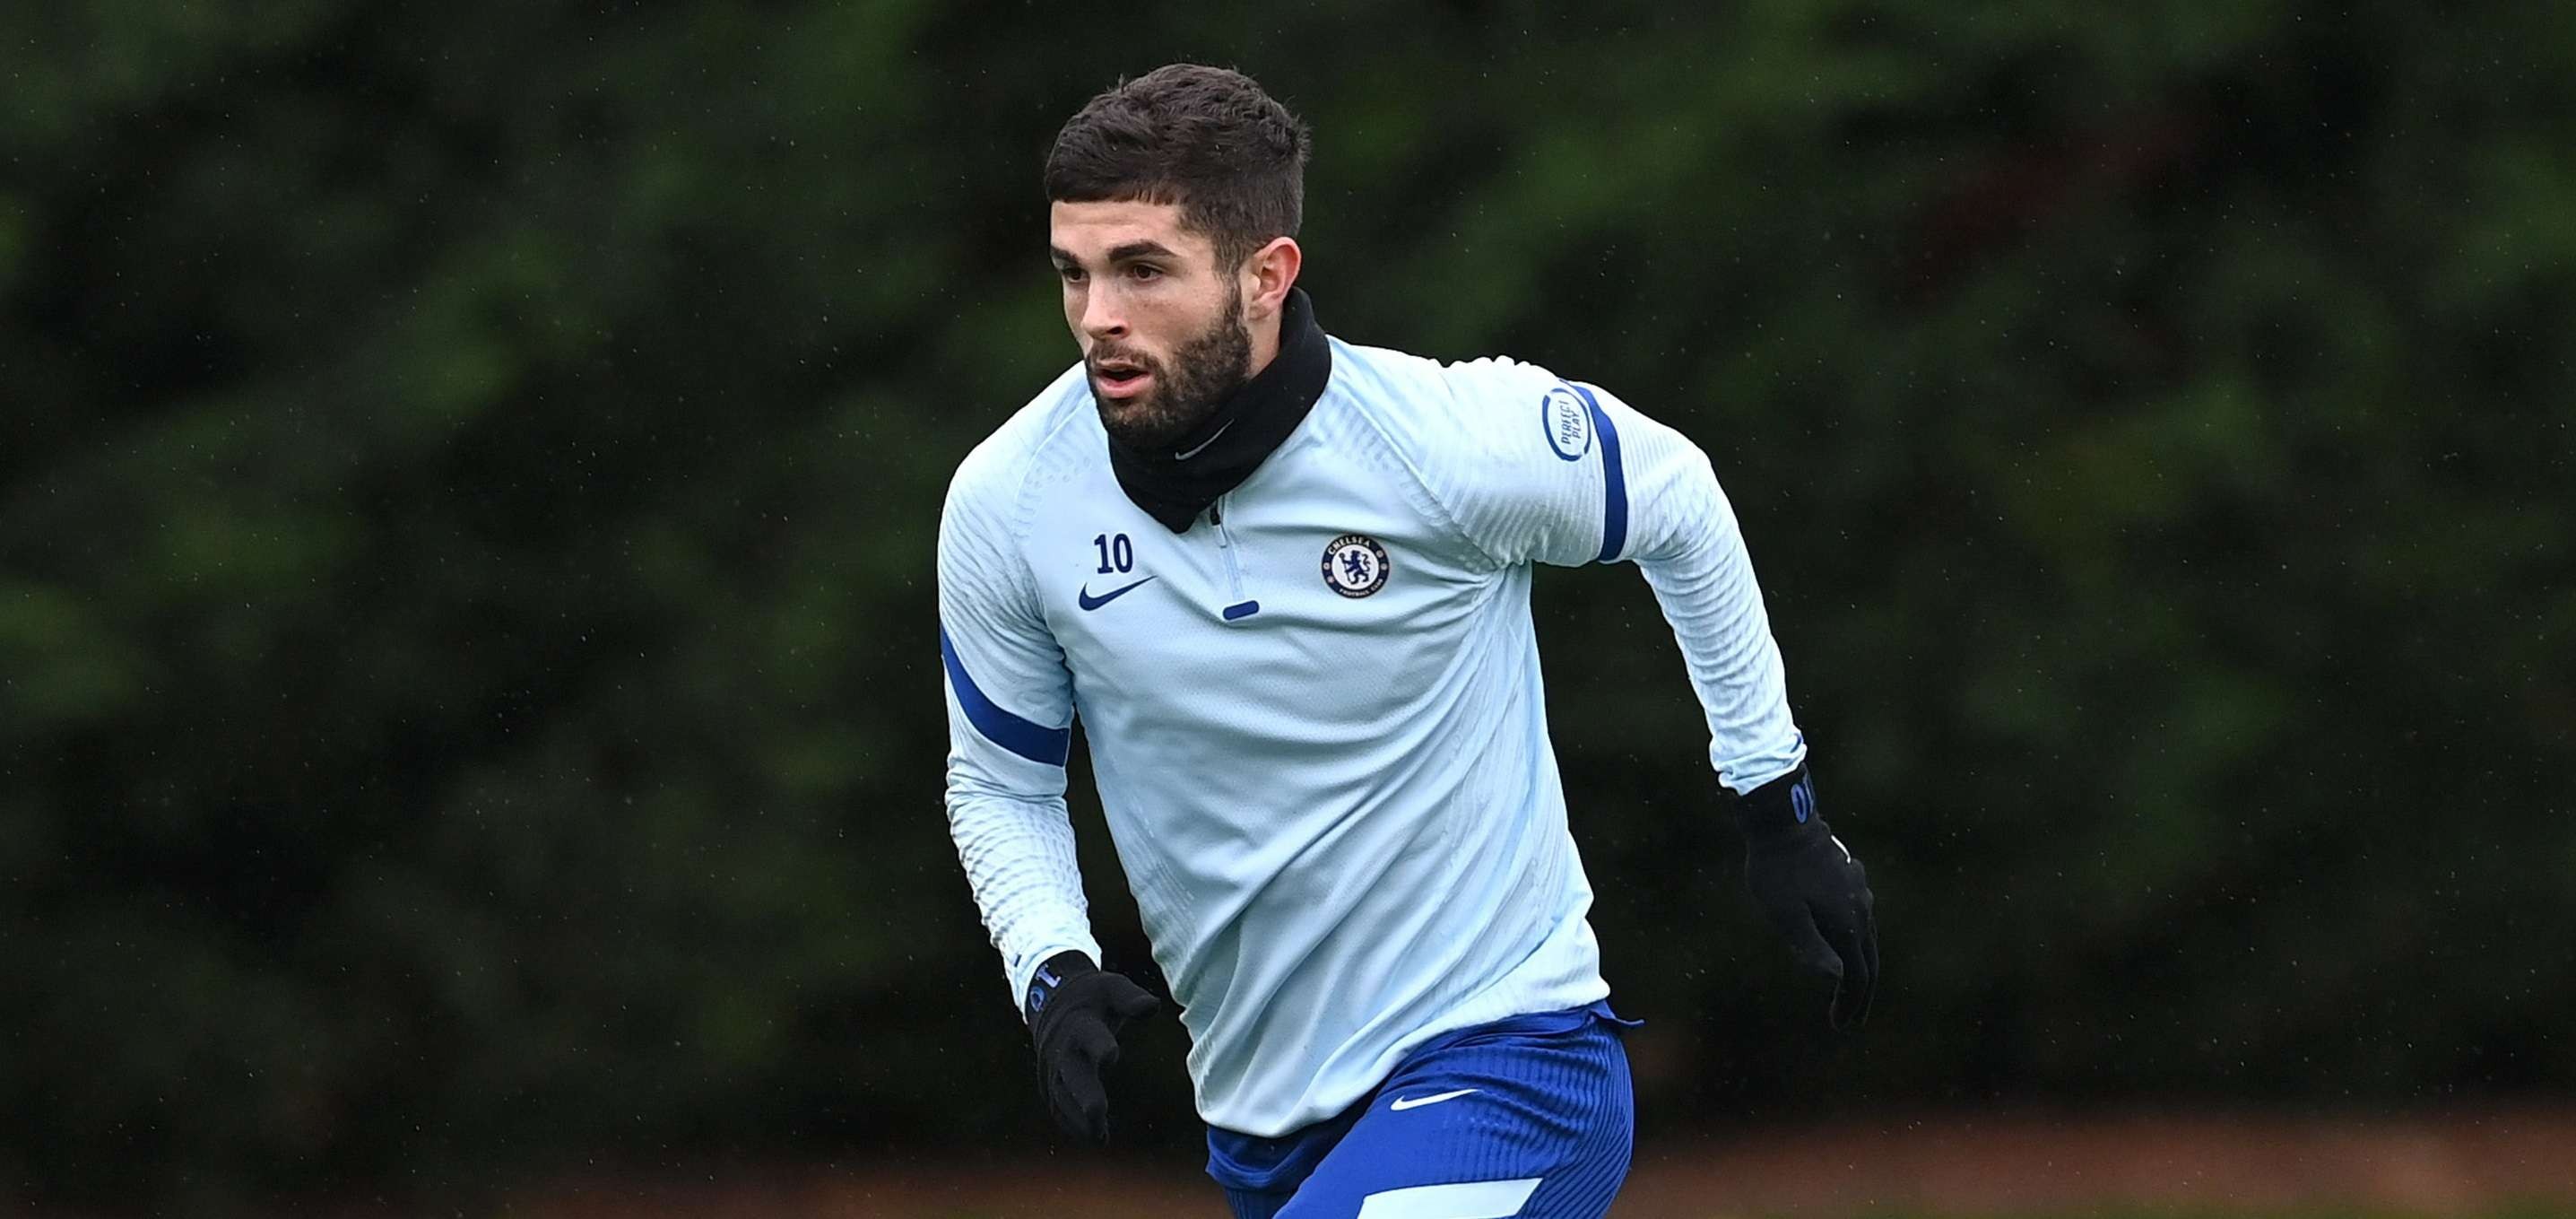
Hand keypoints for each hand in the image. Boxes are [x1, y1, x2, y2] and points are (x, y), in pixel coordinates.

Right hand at [1025, 951, 1160, 1141]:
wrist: (1051, 999)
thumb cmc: (1092, 997)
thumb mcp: (1112, 988)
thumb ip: (1131, 998)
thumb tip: (1152, 1007)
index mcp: (1081, 1023)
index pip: (1088, 1035)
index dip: (1098, 1045)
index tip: (1112, 1056)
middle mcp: (1062, 1047)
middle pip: (1070, 1073)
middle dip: (1083, 1093)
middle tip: (1098, 1113)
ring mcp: (1052, 1067)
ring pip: (1061, 1096)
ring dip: (1077, 1117)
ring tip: (1099, 1137)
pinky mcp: (1049, 1082)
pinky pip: (1057, 1106)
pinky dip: (1071, 1123)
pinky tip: (1092, 1137)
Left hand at [1735, 766, 1877, 1029]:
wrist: (1783, 822)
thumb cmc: (1776, 871)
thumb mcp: (1785, 914)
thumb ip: (1811, 947)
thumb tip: (1838, 979)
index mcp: (1847, 923)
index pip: (1857, 975)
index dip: (1851, 1003)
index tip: (1841, 1025)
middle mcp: (1861, 909)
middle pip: (1869, 961)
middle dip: (1860, 994)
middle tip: (1850, 1019)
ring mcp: (1859, 892)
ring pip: (1867, 939)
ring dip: (1859, 968)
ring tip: (1848, 988)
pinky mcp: (1851, 879)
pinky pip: (1861, 919)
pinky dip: (1855, 943)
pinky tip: (1844, 944)